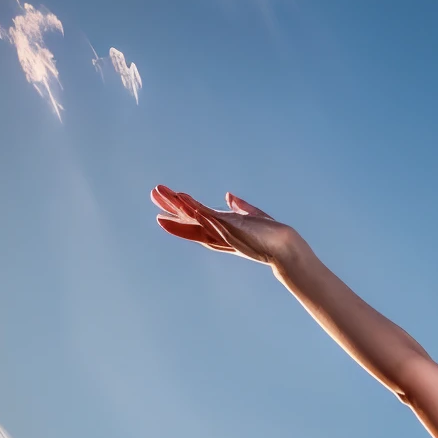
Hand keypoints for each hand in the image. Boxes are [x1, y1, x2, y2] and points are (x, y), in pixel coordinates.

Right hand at [151, 186, 305, 268]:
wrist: (285, 245)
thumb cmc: (272, 234)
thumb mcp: (253, 215)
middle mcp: (218, 234)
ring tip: (158, 192)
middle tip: (153, 195)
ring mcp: (221, 232)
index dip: (180, 217)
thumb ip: (241, 207)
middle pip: (188, 221)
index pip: (197, 224)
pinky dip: (193, 207)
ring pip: (192, 216)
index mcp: (222, 232)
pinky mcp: (227, 228)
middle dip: (171, 208)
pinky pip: (206, 216)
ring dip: (175, 203)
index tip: (165, 208)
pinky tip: (181, 198)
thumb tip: (229, 196)